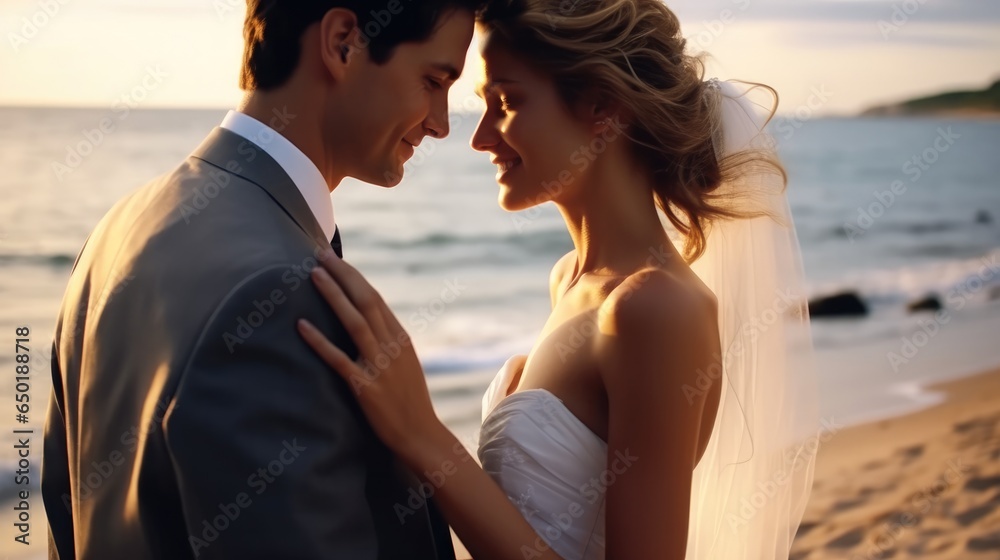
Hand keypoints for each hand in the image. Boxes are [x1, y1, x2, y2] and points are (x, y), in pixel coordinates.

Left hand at [297, 252, 444, 464]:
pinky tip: (301, 326)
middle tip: (320, 254)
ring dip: (333, 295)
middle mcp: (392, 346)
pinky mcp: (365, 388)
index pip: (375, 298)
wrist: (421, 436)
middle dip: (342, 274)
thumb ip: (387, 341)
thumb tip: (367, 320)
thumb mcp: (404, 364)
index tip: (334, 259)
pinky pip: (339, 360)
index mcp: (400, 338)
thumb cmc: (409, 401)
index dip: (353, 276)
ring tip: (313, 274)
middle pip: (366, 300)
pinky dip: (319, 341)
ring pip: (354, 322)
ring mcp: (380, 366)